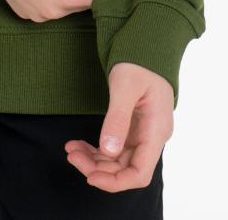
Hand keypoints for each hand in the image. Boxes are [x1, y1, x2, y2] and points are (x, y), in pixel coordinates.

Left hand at [64, 62, 172, 192]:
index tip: (90, 177)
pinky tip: (79, 144)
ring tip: (71, 149)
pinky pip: (115, 148)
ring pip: (117, 160)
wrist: (146, 45)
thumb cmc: (138, 62)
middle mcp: (152, 137)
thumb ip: (117, 119)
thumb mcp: (125, 87)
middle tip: (71, 154)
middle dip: (97, 168)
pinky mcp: (133, 128)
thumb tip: (107, 151)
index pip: (139, 174)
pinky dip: (97, 149)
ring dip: (94, 160)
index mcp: (156, 131)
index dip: (115, 182)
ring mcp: (143, 134)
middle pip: (125, 169)